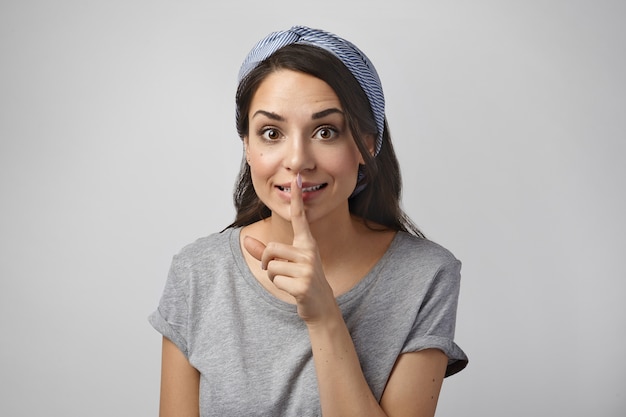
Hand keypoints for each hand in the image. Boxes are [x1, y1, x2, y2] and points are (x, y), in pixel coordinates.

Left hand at [243, 173, 336, 322]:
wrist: (321, 305)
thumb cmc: (302, 280)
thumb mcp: (285, 264)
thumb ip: (264, 253)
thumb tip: (246, 241)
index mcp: (307, 244)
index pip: (300, 218)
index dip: (297, 199)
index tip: (296, 180)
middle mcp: (309, 252)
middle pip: (272, 248)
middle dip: (267, 261)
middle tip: (276, 271)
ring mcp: (308, 268)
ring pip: (272, 266)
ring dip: (273, 276)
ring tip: (288, 281)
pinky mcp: (303, 284)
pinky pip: (276, 280)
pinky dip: (278, 286)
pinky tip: (293, 290)